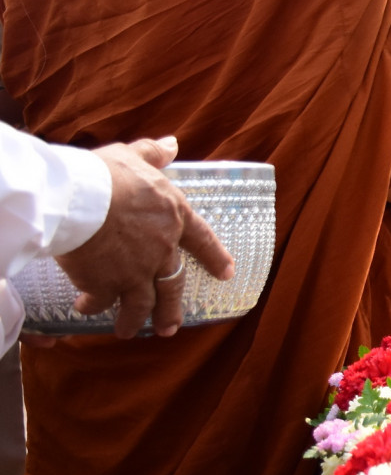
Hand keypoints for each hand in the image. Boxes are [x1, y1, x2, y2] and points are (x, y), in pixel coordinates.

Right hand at [57, 137, 235, 338]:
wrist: (80, 199)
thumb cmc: (105, 174)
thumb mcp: (133, 157)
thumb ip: (153, 154)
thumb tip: (172, 144)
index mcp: (174, 216)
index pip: (202, 240)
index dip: (215, 257)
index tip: (227, 273)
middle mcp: (162, 249)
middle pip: (172, 284)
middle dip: (170, 309)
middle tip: (169, 327)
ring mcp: (137, 270)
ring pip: (142, 303)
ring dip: (134, 319)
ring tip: (126, 330)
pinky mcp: (107, 284)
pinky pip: (102, 302)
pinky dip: (93, 307)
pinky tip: (84, 308)